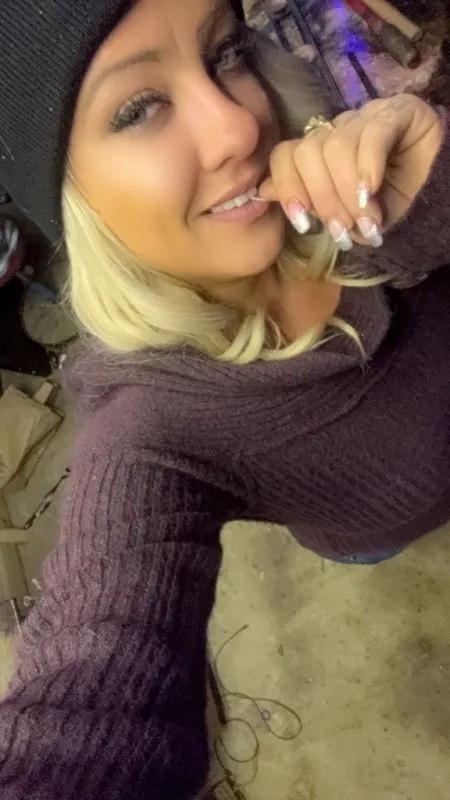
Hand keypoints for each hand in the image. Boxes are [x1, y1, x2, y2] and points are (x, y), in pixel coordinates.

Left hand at [258, 94, 442, 249]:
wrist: (434, 206)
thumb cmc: (385, 213)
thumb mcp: (339, 214)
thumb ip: (303, 200)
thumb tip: (262, 191)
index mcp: (319, 150)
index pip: (286, 154)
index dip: (289, 187)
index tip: (302, 222)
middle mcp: (339, 129)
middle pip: (308, 153)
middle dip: (324, 201)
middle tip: (344, 233)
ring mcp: (368, 116)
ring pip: (337, 147)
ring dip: (348, 194)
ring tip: (367, 222)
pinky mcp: (400, 111)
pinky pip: (372, 134)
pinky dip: (367, 168)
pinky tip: (372, 193)